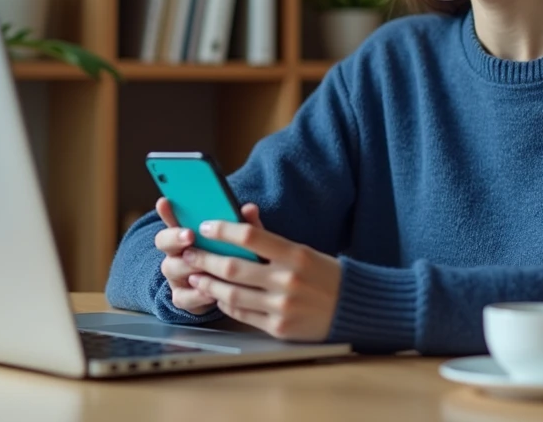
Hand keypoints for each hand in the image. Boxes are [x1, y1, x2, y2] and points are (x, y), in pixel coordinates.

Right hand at [152, 197, 263, 315]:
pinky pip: (181, 297)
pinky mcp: (182, 297)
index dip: (167, 211)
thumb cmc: (233, 259)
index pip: (172, 218)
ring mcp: (177, 276)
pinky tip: (210, 293)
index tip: (166, 202)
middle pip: (163, 241)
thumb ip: (243, 226)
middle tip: (189, 235)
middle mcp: (177, 252)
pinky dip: (196, 295)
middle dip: (174, 237)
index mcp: (187, 233)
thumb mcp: (241, 241)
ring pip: (170, 268)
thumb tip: (250, 209)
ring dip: (186, 266)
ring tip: (202, 265)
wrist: (234, 293)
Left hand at [182, 216, 341, 341]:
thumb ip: (270, 237)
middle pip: (233, 267)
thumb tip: (241, 214)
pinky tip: (217, 295)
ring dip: (208, 284)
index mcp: (295, 255)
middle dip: (205, 259)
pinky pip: (242, 314)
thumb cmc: (324, 275)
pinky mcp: (278, 328)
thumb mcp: (303, 251)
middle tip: (189, 252)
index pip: (250, 236)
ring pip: (231, 294)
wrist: (353, 309)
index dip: (223, 230)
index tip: (205, 226)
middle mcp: (287, 280)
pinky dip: (225, 304)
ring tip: (195, 275)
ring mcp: (282, 307)